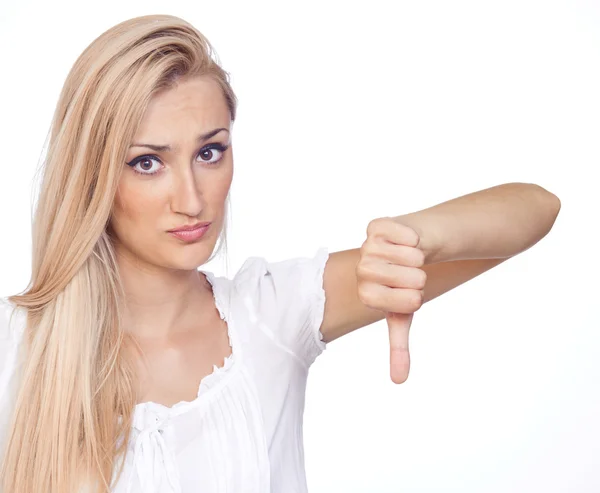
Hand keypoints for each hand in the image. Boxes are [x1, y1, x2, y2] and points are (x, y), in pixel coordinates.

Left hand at [356, 217, 427, 383]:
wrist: (406, 250)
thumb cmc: (404, 285)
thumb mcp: (402, 316)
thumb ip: (398, 347)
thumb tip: (399, 381)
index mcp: (366, 294)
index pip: (406, 303)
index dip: (416, 298)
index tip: (407, 293)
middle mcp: (362, 270)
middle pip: (413, 278)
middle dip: (420, 277)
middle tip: (408, 273)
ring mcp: (367, 246)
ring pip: (413, 257)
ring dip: (418, 257)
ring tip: (406, 257)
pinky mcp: (376, 226)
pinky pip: (409, 235)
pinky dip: (415, 238)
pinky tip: (405, 240)